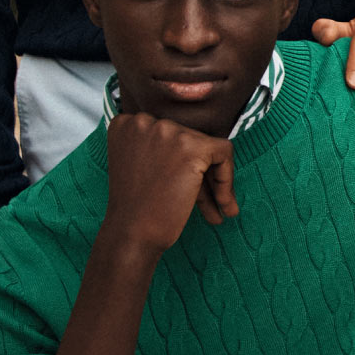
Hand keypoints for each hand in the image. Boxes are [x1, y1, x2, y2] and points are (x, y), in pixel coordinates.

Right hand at [100, 112, 236, 251]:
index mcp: (127, 124)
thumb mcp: (142, 167)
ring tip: (222, 209)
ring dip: (215, 181)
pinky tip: (224, 204)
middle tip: (206, 203)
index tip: (184, 186)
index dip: (181, 162)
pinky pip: (224, 153)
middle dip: (200, 173)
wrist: (131, 234)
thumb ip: (164, 149)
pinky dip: (227, 178)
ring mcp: (167, 130)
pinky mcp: (191, 145)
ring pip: (208, 147)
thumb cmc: (137, 208)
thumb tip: (204, 143)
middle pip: (189, 140)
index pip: (169, 134)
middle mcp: (144, 120)